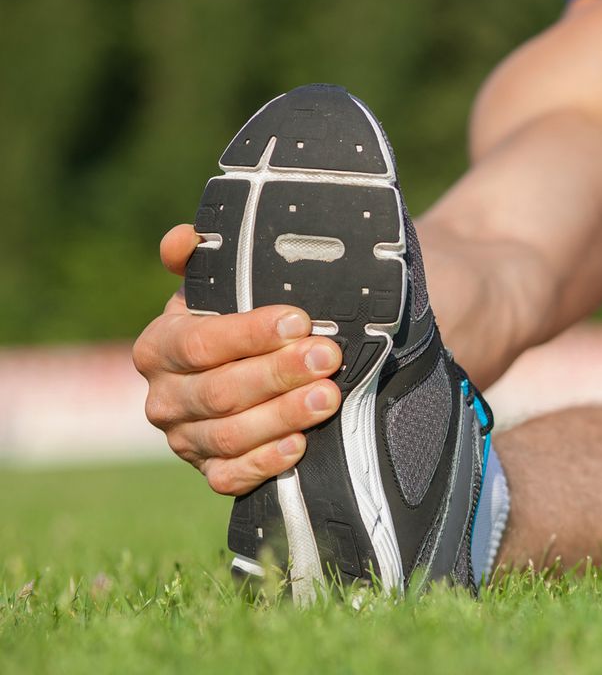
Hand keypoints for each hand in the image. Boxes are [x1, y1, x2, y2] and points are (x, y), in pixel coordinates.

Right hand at [132, 225, 343, 495]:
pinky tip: (300, 446)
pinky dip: (266, 462)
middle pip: (220, 391)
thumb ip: (202, 261)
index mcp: (158, 347)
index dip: (250, 333)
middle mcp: (164, 397)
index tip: (298, 320)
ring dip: (284, 415)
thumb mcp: (214, 289)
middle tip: (327, 357)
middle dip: (279, 373)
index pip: (200, 342)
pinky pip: (232, 476)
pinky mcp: (209, 472)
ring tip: (329, 397)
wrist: (237, 374)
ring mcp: (184, 440)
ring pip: (231, 434)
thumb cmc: (232, 326)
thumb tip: (185, 239)